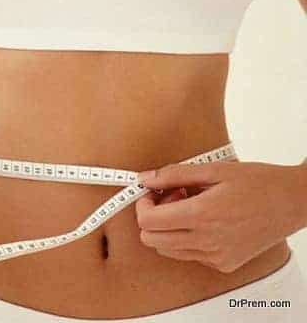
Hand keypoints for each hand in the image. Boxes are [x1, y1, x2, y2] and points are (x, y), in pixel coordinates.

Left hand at [135, 160, 306, 272]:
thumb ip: (174, 175)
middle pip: (151, 239)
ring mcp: (216, 257)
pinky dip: (186, 239)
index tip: (151, 193)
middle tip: (172, 198)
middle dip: (152, 217)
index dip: (142, 205)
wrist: (294, 203)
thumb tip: (144, 178)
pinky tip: (204, 220)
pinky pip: (188, 255)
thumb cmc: (258, 182)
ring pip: (167, 249)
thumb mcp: (214, 170)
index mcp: (202, 215)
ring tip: (190, 208)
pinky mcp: (224, 264)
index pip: (148, 221)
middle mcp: (207, 241)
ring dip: (167, 229)